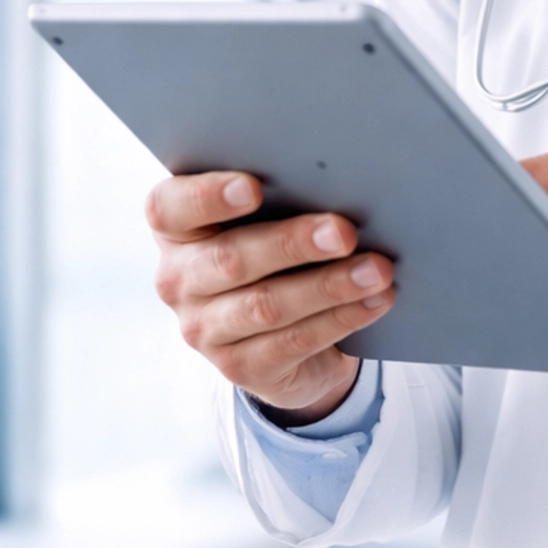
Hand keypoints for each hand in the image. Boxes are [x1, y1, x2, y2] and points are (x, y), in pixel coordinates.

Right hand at [149, 172, 395, 423]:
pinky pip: (294, 341)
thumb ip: (282, 198)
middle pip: (231, 259)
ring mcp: (204, 329)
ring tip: (377, 270)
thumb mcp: (265, 221)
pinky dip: (341, 318)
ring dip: (329, 286)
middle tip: (344, 233)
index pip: (170, 208)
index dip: (207, 196)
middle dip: (293, 244)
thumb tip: (340, 180)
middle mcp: (179, 280)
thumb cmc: (274, 251)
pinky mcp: (239, 367)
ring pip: (268, 305)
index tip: (253, 187)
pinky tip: (375, 300)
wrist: (280, 333)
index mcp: (176, 230)